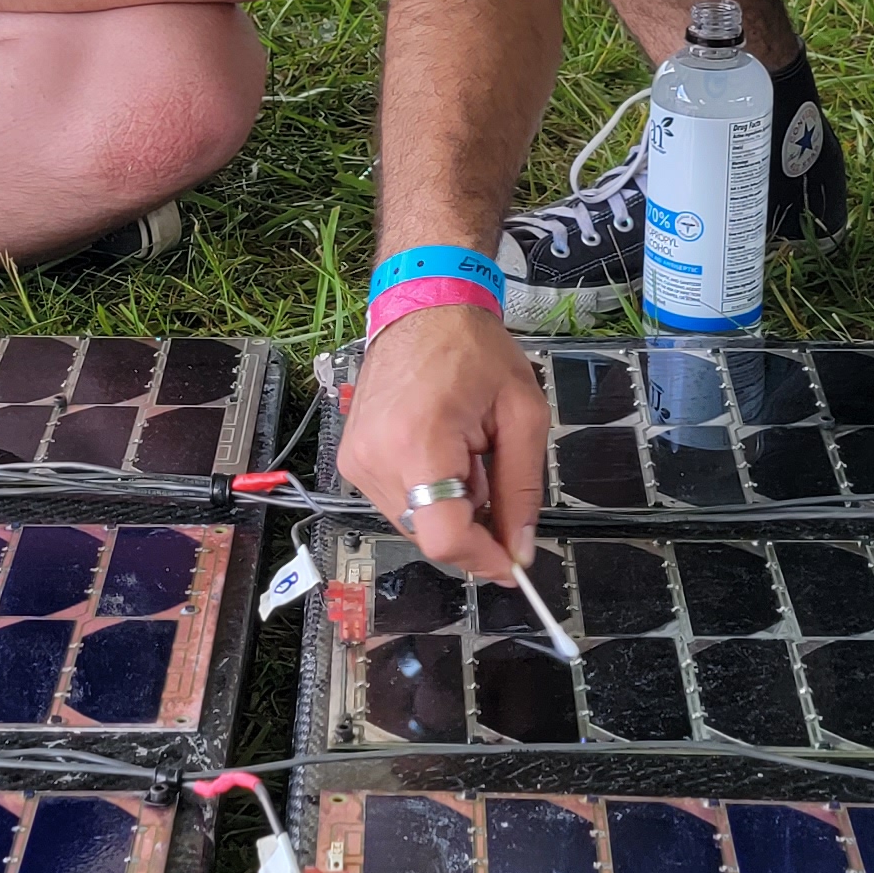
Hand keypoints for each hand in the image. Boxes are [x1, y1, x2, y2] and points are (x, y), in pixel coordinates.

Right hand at [335, 299, 547, 583]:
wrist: (424, 310)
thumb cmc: (473, 350)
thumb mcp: (522, 415)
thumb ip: (522, 489)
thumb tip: (521, 549)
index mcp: (418, 442)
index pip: (443, 537)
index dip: (484, 558)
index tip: (512, 562)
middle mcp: (375, 458)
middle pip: (430, 535)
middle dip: (470, 521)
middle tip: (489, 470)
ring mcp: (357, 460)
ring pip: (413, 523)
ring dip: (448, 505)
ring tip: (463, 450)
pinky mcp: (351, 460)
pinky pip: (397, 503)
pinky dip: (427, 492)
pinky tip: (440, 451)